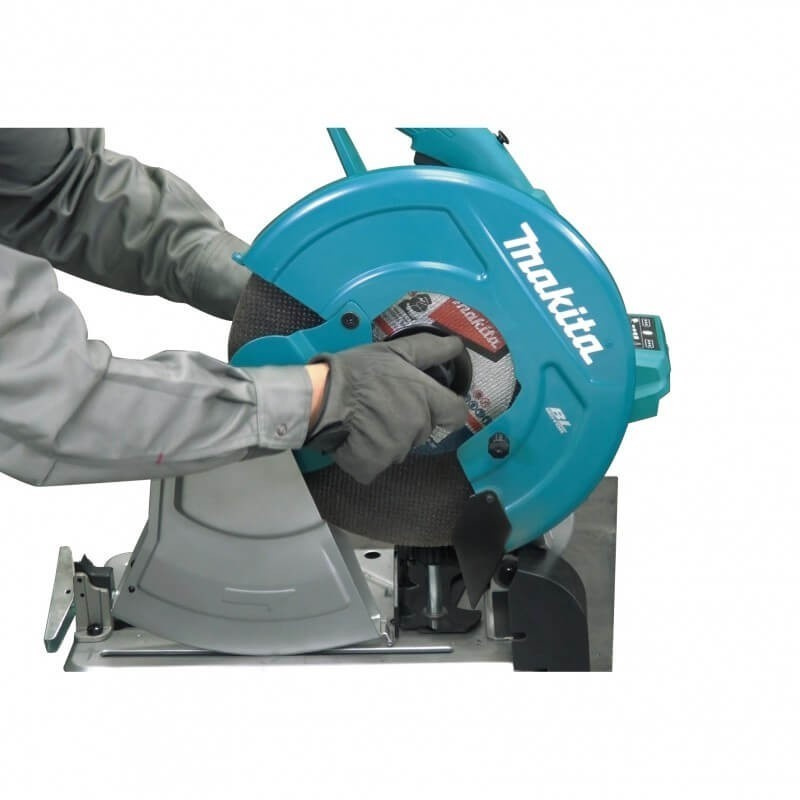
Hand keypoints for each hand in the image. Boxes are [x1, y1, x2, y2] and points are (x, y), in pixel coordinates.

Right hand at [304, 333, 467, 483]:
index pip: (456, 413)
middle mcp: (418, 425)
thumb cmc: (356, 371)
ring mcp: (397, 448)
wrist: (322, 397)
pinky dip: (366, 456)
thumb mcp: (393, 350)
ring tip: (365, 421)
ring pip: (399, 449)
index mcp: (426, 397)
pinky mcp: (375, 465)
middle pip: (424, 431)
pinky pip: (375, 465)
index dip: (447, 410)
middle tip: (383, 407)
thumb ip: (429, 349)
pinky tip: (354, 439)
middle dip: (408, 422)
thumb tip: (457, 345)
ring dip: (386, 439)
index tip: (432, 406)